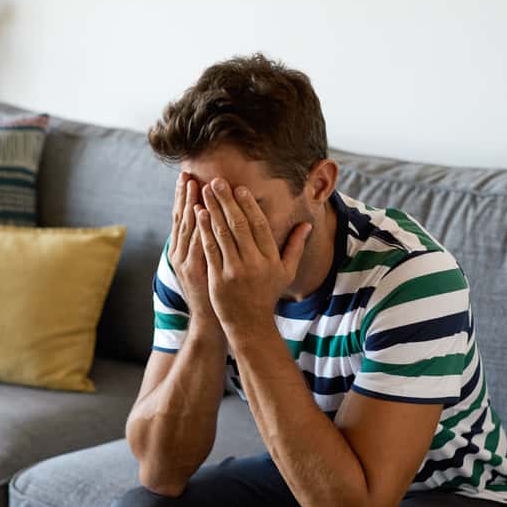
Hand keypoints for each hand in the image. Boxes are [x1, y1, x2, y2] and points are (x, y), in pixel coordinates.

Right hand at [168, 172, 222, 335]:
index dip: (184, 196)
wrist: (209, 317)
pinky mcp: (194, 270)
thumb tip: (210, 219)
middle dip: (184, 195)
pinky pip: (196, 244)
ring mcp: (185, 261)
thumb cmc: (211, 288)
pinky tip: (200, 213)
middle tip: (187, 173)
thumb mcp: (204, 263)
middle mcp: (180, 252)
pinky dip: (198, 228)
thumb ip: (205, 242)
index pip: (183, 216)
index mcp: (183, 248)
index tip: (188, 175)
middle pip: (181, 218)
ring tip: (193, 185)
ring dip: (190, 205)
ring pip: (187, 228)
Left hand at [196, 178, 312, 334]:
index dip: (249, 205)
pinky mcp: (218, 279)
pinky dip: (203, 231)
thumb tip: (307, 225)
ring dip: (213, 210)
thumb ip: (295, 247)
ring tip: (204, 191)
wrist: (249, 324)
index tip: (239, 188)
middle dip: (226, 201)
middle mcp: (253, 264)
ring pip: (222, 234)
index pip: (259, 225)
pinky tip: (198, 214)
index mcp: (270, 259)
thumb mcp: (286, 273)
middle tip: (216, 181)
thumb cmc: (267, 295)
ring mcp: (234, 271)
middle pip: (239, 225)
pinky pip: (210, 250)